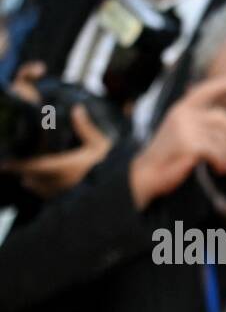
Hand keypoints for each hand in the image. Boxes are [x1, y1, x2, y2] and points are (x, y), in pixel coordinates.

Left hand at [0, 61, 113, 197]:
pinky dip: (45, 190)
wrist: (127, 190)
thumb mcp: (103, 145)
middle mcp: (59, 183)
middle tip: (16, 164)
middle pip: (30, 179)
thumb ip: (86, 128)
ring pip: (38, 189)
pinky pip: (50, 197)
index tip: (4, 162)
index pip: (30, 166)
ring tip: (30, 175)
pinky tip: (48, 185)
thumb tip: (77, 108)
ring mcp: (64, 195)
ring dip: (33, 181)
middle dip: (24, 172)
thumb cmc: (114, 168)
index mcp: (62, 168)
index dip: (15, 165)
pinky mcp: (70, 203)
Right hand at [128, 74, 225, 209]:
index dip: (223, 85)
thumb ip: (199, 123)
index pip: (204, 91)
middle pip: (223, 117)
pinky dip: (223, 163)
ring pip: (222, 139)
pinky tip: (220, 170)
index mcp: (181, 108)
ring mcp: (185, 128)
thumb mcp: (182, 132)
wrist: (148, 174)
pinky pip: (218, 153)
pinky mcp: (189, 144)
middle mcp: (183, 114)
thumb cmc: (169, 156)